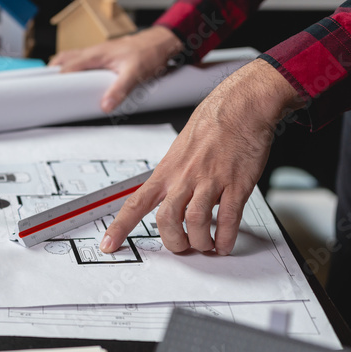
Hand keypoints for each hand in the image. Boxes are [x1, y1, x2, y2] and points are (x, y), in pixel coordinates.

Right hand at [49, 26, 182, 112]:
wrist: (160, 42)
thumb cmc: (148, 53)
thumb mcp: (134, 74)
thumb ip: (119, 90)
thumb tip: (105, 105)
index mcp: (95, 54)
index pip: (68, 66)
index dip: (56, 78)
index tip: (46, 89)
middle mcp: (93, 51)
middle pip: (64, 59)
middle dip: (53, 71)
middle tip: (45, 86)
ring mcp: (97, 52)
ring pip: (72, 58)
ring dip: (63, 68)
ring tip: (58, 83)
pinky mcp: (103, 55)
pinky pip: (82, 60)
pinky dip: (74, 67)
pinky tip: (79, 78)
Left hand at [99, 59, 303, 254]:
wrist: (242, 105)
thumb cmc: (212, 122)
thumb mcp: (180, 148)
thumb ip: (173, 175)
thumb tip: (168, 195)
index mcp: (167, 170)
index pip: (135, 203)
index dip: (120, 227)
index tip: (109, 244)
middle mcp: (185, 177)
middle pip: (166, 220)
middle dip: (173, 241)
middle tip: (182, 246)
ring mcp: (211, 180)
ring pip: (196, 222)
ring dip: (199, 241)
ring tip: (206, 245)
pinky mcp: (237, 184)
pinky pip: (229, 218)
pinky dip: (226, 237)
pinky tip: (224, 243)